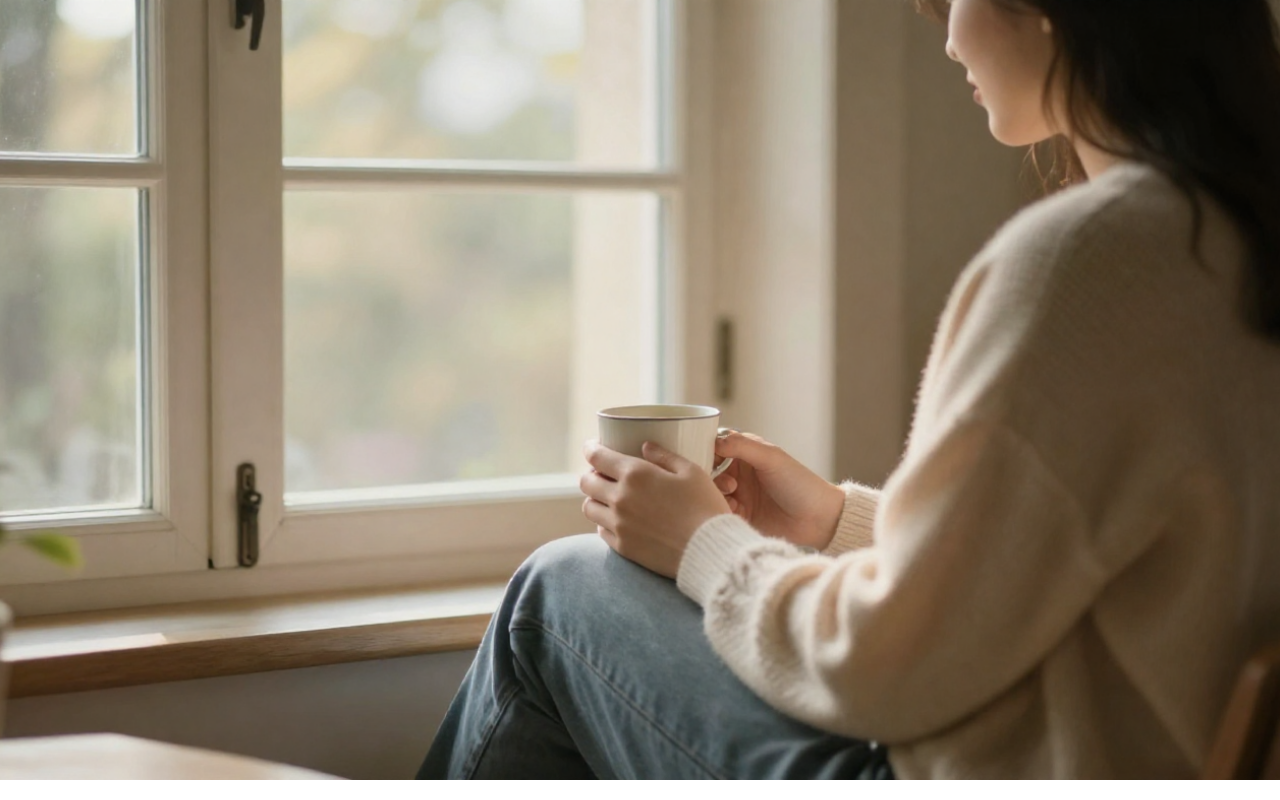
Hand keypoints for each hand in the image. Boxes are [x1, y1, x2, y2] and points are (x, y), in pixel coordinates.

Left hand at [580, 440, 731, 577]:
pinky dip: (604, 522)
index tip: (592, 447)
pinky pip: (601, 530)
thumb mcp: (692, 472)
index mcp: (636, 474)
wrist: (709, 551)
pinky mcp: (623, 547)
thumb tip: (645, 446)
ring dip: (595, 499)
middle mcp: (620, 498)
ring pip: (589, 508)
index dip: (591, 449)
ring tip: (608, 498)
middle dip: (591, 474)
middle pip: (586, 482)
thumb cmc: (705, 507)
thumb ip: (665, 456)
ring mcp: (619, 525)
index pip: (597, 457)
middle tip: (602, 474)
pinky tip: (618, 520)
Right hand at [711, 431, 844, 550]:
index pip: (716, 447)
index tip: (705, 459)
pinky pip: (721, 511)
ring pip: (713, 492)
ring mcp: (740, 495)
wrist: (818, 520)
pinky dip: (723, 509)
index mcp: (747, 454)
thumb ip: (741, 445)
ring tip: (733, 495)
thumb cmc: (800, 484)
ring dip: (717, 493)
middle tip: (729, 484)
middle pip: (710, 471)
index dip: (707, 452)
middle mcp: (741, 473)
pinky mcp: (741, 517)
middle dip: (711, 476)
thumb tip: (715, 440)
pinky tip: (736, 510)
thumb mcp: (771, 457)